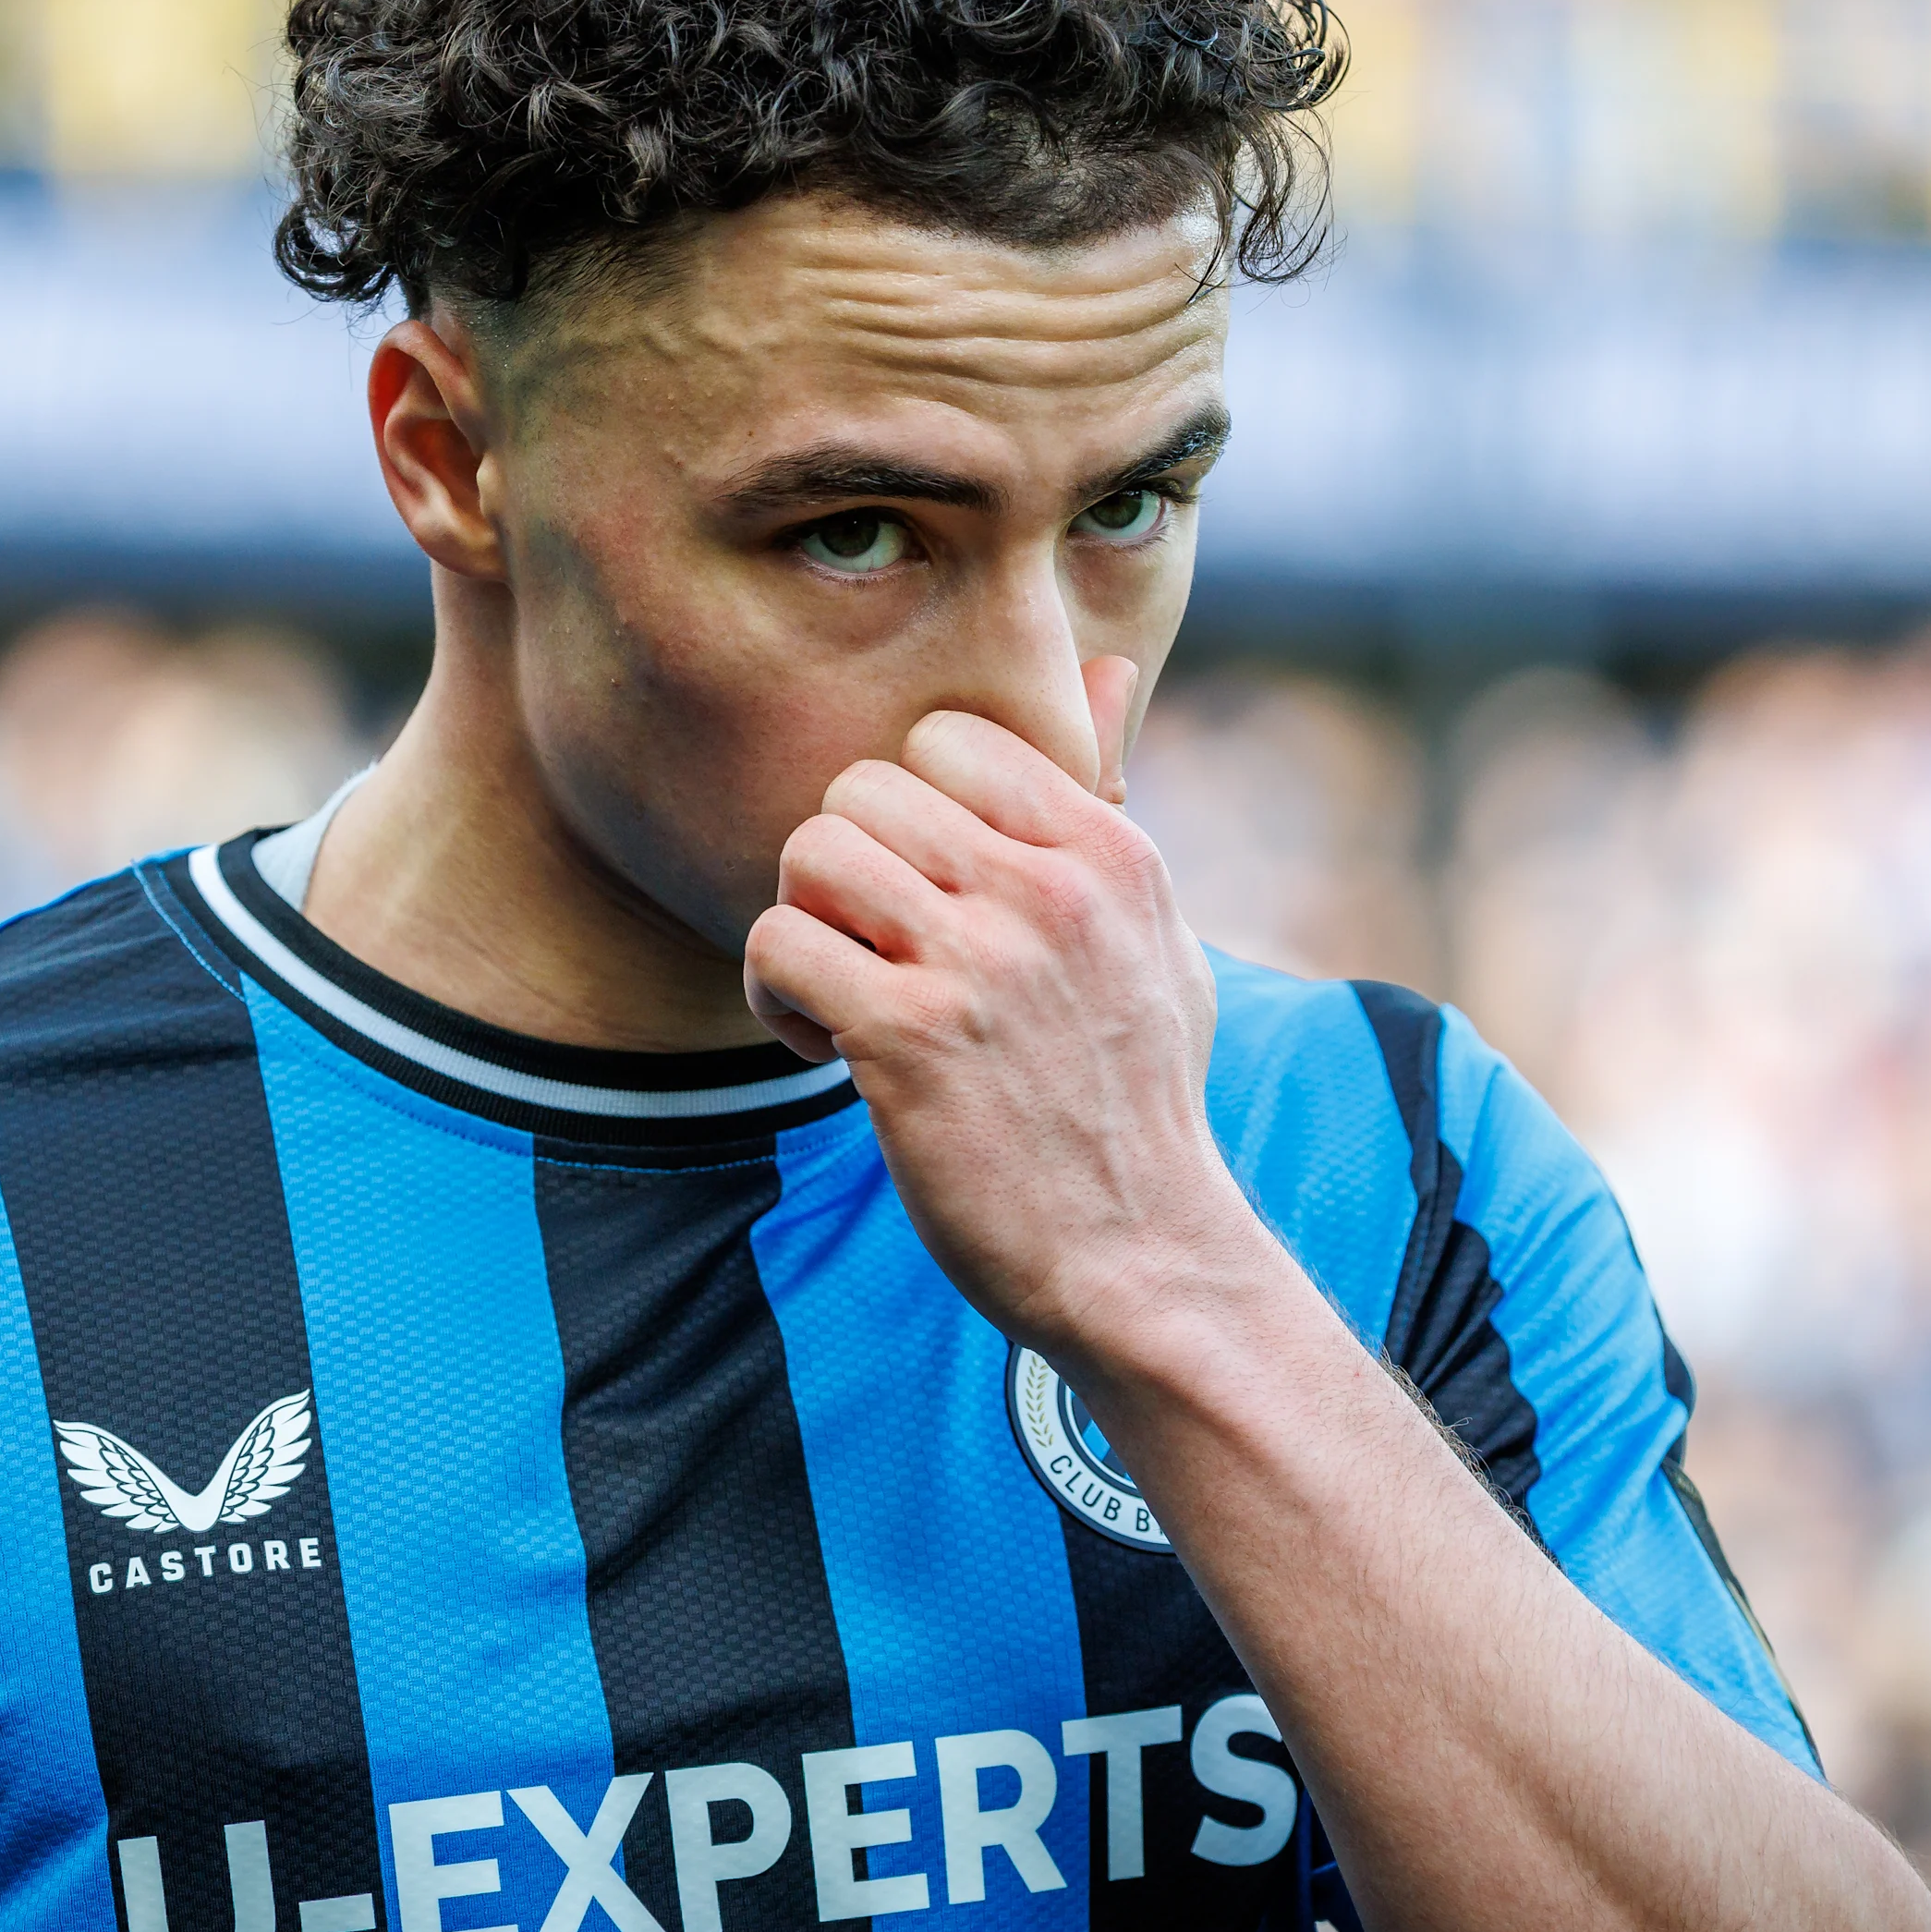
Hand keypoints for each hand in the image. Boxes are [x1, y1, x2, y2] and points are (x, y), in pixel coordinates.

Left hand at [741, 658, 1255, 1352]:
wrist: (1143, 1258)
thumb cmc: (1137, 1099)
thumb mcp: (1154, 937)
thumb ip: (1109, 804)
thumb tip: (1102, 673)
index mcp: (1108, 853)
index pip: (948, 739)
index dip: (908, 814)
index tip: (922, 896)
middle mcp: (1046, 890)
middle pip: (861, 789)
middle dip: (843, 872)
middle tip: (868, 953)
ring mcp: (978, 963)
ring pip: (811, 851)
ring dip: (801, 926)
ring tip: (838, 995)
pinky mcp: (908, 1040)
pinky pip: (780, 945)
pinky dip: (776, 997)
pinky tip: (820, 1048)